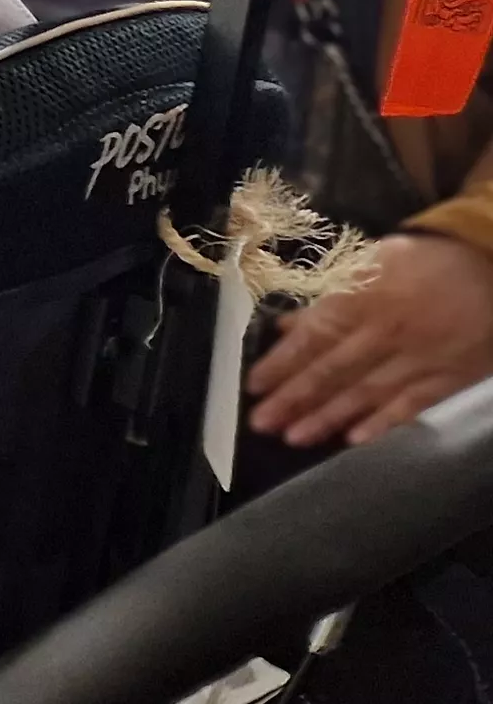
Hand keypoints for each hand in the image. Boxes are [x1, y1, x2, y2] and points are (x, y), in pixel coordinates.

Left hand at [249, 232, 492, 446]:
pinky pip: (412, 404)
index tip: (254, 385)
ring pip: (367, 391)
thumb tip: (287, 326)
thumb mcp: (371, 264)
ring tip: (294, 436)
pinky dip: (383, 422)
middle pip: (334, 368)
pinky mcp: (449, 377)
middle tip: (262, 422)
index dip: (283, 363)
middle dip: (295, 397)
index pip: (315, 336)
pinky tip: (353, 439)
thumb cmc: (424, 263)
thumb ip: (327, 298)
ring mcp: (420, 357)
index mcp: (365, 297)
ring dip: (328, 416)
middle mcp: (388, 330)